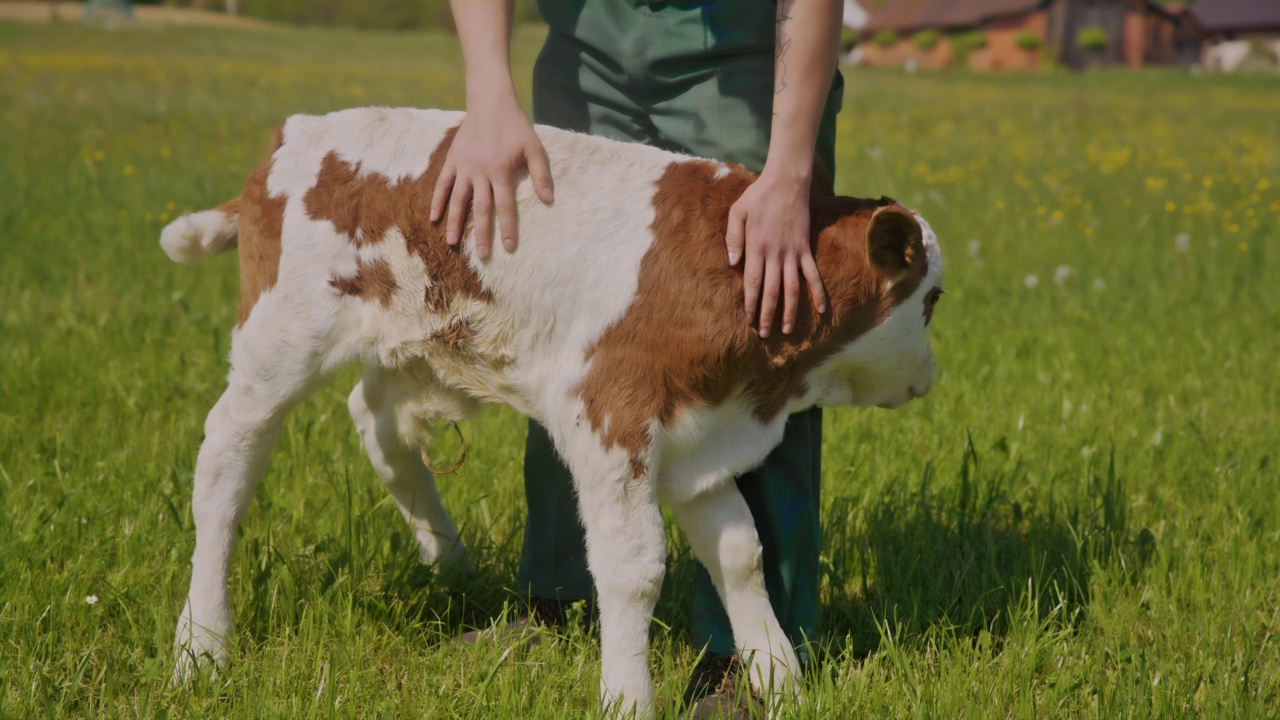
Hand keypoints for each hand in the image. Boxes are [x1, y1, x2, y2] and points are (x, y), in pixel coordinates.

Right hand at [429, 96, 553, 258]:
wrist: (490, 102)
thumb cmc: (516, 126)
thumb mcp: (534, 147)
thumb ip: (541, 174)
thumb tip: (548, 200)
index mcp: (501, 171)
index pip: (505, 206)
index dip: (508, 228)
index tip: (509, 248)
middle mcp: (480, 172)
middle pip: (481, 209)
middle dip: (482, 234)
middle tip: (482, 256)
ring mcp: (464, 167)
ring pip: (458, 200)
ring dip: (455, 222)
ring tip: (453, 243)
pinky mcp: (452, 160)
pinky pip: (442, 184)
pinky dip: (437, 201)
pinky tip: (434, 218)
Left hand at [725, 166, 826, 337]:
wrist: (787, 181)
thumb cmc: (758, 195)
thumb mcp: (737, 211)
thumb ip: (733, 237)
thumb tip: (732, 263)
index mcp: (757, 247)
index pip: (753, 283)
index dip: (751, 303)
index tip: (749, 320)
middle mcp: (776, 254)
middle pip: (772, 291)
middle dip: (767, 315)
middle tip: (765, 335)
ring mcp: (793, 253)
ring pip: (792, 288)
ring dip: (789, 311)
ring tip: (786, 330)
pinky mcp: (805, 249)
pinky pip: (813, 274)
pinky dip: (817, 292)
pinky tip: (821, 310)